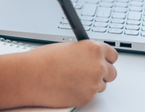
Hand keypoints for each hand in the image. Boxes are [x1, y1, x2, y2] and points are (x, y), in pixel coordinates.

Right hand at [0, 40, 117, 109]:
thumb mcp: (70, 47)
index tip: (102, 61)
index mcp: (94, 48)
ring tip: (73, 78)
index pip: (113, 55)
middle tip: (87, 72)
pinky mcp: (87, 97)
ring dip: (92, 83)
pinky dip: (83, 92)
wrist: (31, 76)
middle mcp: (98, 65)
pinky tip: (69, 86)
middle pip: (112, 72)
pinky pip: (91, 95)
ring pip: (102, 85)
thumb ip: (86, 52)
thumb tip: (93, 57)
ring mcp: (94, 83)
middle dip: (102, 73)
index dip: (106, 58)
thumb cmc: (45, 60)